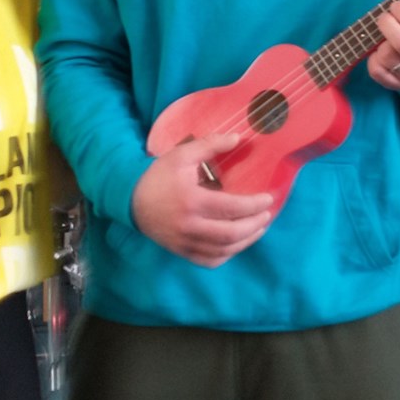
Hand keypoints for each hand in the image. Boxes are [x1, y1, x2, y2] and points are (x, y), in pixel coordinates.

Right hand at [132, 133, 272, 266]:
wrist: (130, 200)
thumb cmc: (159, 176)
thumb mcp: (182, 154)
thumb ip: (210, 145)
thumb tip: (238, 138)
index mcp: (191, 200)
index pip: (231, 208)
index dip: (254, 205)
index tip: (268, 198)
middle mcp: (189, 226)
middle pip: (231, 234)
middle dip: (255, 225)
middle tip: (268, 214)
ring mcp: (184, 242)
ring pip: (223, 250)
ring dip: (247, 241)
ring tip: (259, 228)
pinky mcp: (181, 252)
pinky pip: (210, 261)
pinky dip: (228, 255)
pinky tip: (238, 243)